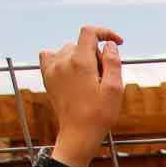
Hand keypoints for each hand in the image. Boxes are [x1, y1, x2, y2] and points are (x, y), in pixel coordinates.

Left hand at [41, 26, 124, 166]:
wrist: (78, 134)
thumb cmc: (99, 114)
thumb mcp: (114, 89)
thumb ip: (113, 62)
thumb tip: (109, 44)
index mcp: (81, 62)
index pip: (90, 32)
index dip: (106, 33)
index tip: (118, 42)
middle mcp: (63, 61)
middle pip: (82, 44)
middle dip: (96, 54)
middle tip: (104, 77)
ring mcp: (52, 68)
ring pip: (68, 49)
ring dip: (81, 57)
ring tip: (89, 79)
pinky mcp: (47, 76)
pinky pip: (49, 55)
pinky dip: (61, 58)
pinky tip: (70, 71)